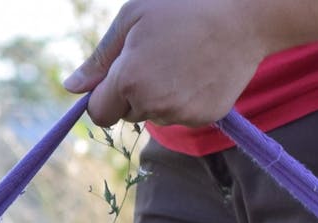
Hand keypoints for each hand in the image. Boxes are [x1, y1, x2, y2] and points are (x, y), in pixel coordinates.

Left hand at [62, 0, 272, 126]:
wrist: (247, 14)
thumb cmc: (184, 7)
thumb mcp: (132, 19)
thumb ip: (99, 59)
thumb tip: (70, 88)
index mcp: (129, 80)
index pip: (99, 112)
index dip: (103, 96)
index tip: (117, 78)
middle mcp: (154, 103)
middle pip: (126, 114)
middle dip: (132, 93)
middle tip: (157, 58)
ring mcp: (182, 113)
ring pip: (154, 115)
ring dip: (159, 97)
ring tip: (181, 61)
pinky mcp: (206, 117)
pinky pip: (181, 116)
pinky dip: (184, 100)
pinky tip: (199, 72)